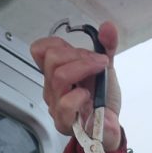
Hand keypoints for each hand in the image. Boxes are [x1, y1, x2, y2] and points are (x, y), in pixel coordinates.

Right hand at [30, 21, 121, 150]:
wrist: (110, 125)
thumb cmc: (103, 99)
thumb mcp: (105, 67)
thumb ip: (106, 45)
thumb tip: (108, 26)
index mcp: (56, 72)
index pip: (41, 49)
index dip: (62, 44)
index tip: (86, 53)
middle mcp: (52, 88)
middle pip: (51, 58)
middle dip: (79, 55)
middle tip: (98, 63)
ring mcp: (55, 105)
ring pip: (58, 76)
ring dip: (83, 69)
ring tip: (98, 75)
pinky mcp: (64, 122)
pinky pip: (65, 103)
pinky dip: (80, 95)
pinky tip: (89, 98)